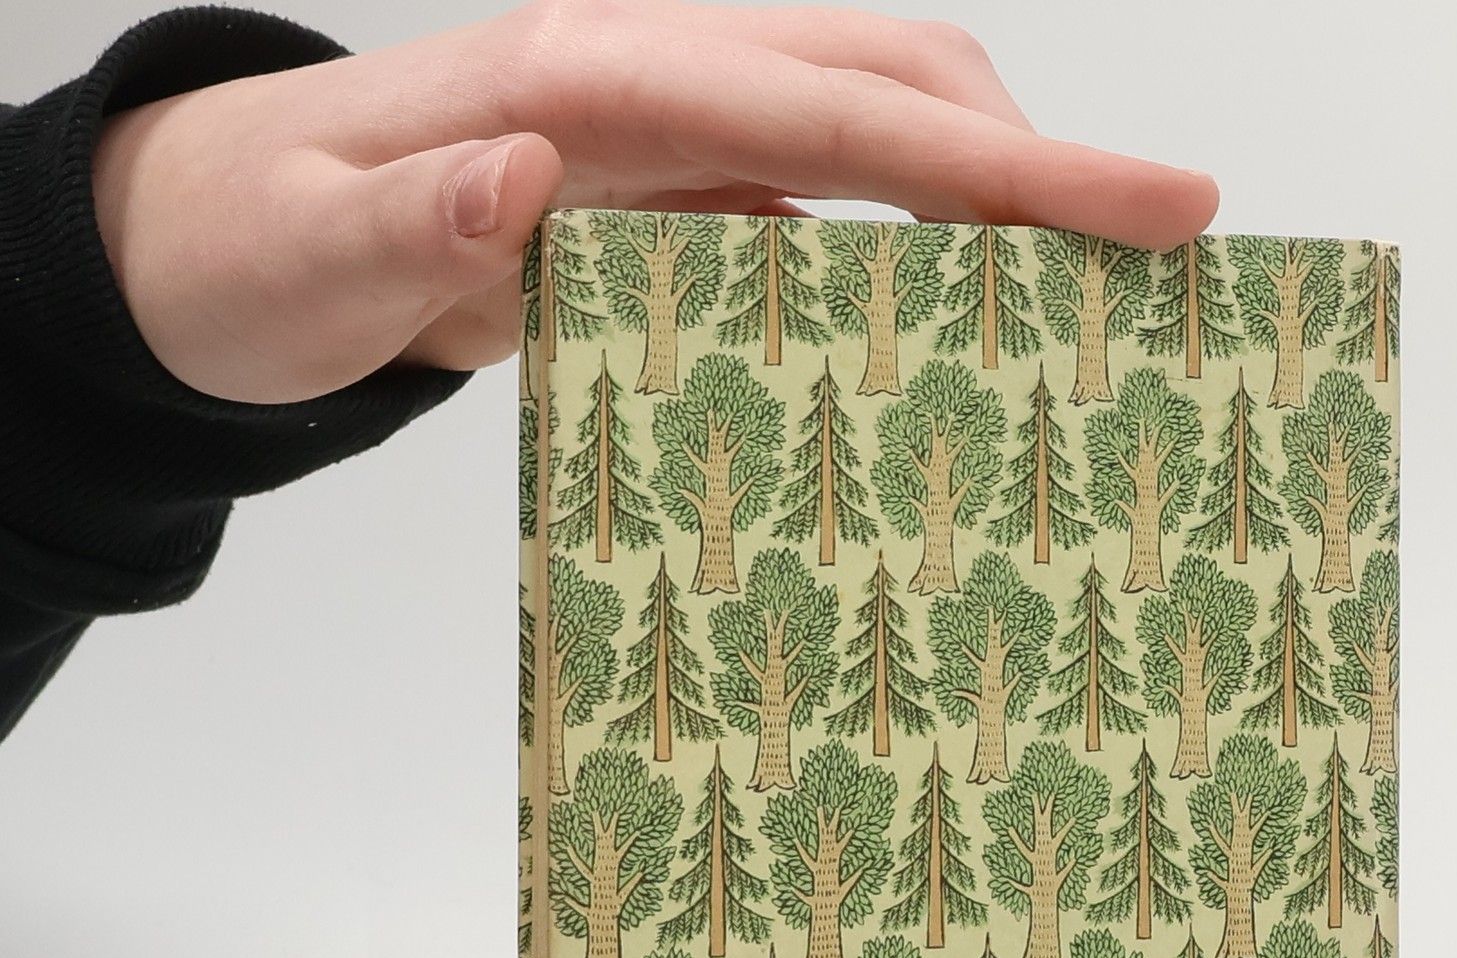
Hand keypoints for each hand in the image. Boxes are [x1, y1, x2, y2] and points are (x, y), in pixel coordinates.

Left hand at [90, 0, 1217, 403]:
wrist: (223, 237)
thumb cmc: (260, 250)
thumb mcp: (304, 257)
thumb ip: (411, 222)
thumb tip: (536, 165)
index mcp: (588, 83)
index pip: (835, 112)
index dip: (999, 164)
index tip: (1149, 206)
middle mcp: (651, 82)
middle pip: (891, 79)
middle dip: (1042, 161)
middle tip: (1175, 250)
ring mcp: (670, 134)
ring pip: (874, 126)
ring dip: (992, 194)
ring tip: (1101, 296)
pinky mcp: (671, 193)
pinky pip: (823, 198)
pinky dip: (915, 245)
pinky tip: (964, 320)